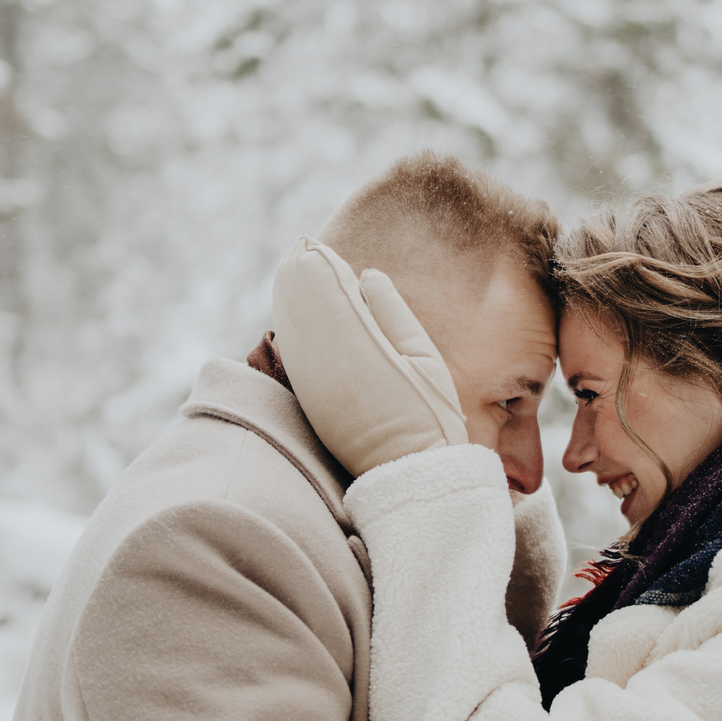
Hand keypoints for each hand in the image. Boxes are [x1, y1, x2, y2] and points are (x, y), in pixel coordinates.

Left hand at [271, 238, 469, 476]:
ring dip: (292, 297)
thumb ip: (393, 313)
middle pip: (302, 307)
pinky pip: (294, 354)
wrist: (411, 476)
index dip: (321, 266)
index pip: (329, 295)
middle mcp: (325, 367)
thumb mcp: (423, 358)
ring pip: (292, 329)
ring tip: (294, 267)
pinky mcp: (310, 404)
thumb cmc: (430, 416)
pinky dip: (291, 326)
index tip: (317, 244)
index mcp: (357, 350)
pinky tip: (292, 310)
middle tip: (302, 246)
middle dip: (301, 274)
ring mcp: (313, 388)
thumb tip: (368, 277)